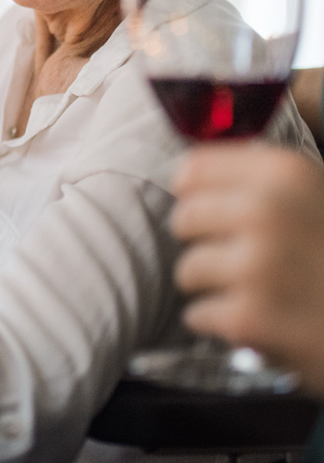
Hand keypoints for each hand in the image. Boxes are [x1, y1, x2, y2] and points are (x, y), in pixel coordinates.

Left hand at [171, 143, 323, 394]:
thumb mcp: (321, 198)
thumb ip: (271, 184)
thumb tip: (194, 175)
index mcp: (284, 173)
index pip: (193, 170)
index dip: (198, 193)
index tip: (212, 207)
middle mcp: (264, 212)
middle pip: (183, 219)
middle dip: (207, 241)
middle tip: (242, 257)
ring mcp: (255, 267)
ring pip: (188, 269)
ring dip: (216, 285)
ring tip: (259, 292)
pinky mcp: (249, 319)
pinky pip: (200, 314)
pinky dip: (223, 323)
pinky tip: (262, 322)